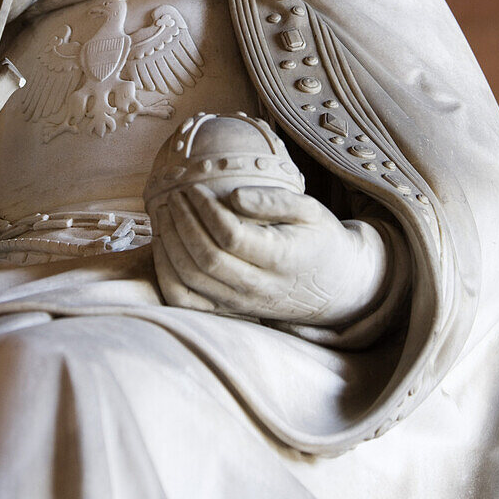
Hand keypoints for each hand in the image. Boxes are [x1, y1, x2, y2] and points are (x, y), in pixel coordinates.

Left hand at [152, 184, 390, 324]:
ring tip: (164, 213)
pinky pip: (184, 300)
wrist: (334, 287)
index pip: (230, 236)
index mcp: (281, 259)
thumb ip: (275, 201)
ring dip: (169, 244)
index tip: (194, 187)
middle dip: (181, 223)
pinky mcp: (227, 310)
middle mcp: (258, 287)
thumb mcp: (311, 211)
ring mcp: (240, 303)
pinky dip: (166, 273)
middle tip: (174, 195)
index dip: (206, 210)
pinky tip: (164, 244)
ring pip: (190, 280)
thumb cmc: (320, 240)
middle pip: (205, 259)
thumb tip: (233, 195)